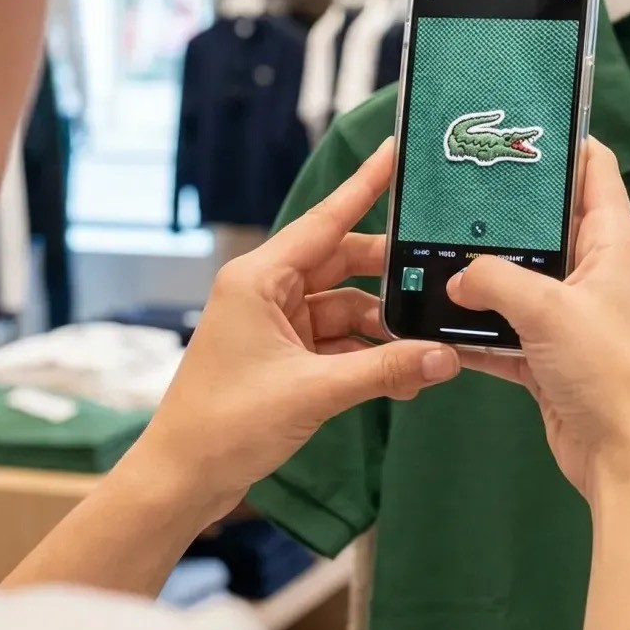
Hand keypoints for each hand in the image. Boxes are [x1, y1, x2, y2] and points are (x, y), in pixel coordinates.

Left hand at [121, 139, 458, 518]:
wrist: (183, 478)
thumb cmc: (226, 424)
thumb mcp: (314, 391)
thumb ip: (386, 370)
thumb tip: (445, 357)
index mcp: (259, 278)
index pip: (326, 219)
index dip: (365, 185)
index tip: (396, 151)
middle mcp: (266, 290)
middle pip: (343, 262)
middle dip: (391, 274)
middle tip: (442, 273)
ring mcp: (275, 323)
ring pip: (346, 305)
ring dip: (384, 326)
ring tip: (430, 344)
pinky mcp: (284, 355)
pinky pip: (338, 340)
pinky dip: (368, 354)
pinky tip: (405, 372)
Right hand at [447, 138, 629, 498]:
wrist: (624, 455)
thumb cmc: (610, 372)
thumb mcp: (547, 309)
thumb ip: (494, 279)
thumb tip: (457, 275)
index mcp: (612, 243)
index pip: (594, 169)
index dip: (562, 142)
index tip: (517, 123)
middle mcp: (594, 272)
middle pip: (546, 223)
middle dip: (502, 212)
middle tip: (455, 191)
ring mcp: (571, 315)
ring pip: (518, 279)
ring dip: (480, 276)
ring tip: (433, 254)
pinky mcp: (550, 355)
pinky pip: (504, 331)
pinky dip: (474, 330)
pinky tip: (438, 325)